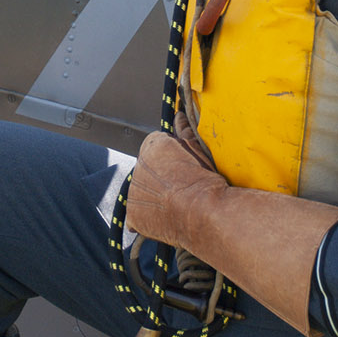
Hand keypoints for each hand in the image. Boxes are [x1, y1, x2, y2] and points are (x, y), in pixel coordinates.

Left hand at [125, 130, 226, 248]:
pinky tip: (164, 220)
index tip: (181, 167)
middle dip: (159, 177)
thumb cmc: (204, 178)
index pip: (155, 146)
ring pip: (141, 192)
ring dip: (153, 197)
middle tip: (180, 187)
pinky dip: (146, 220)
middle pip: (147, 170)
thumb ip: (185, 130)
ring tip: (176, 205)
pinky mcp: (133, 216)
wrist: (204, 211)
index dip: (170, 158)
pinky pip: (135, 217)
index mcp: (152, 145)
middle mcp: (138, 166)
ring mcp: (134, 192)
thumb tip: (179, 115)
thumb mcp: (198, 149)